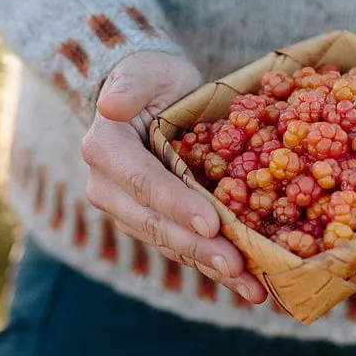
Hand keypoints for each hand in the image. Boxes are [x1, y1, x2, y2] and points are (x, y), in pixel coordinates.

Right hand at [81, 51, 266, 303]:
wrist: (150, 95)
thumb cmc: (152, 76)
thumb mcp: (146, 69)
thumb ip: (131, 84)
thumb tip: (110, 106)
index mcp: (104, 149)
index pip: (144, 183)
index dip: (177, 205)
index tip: (211, 223)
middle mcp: (107, 187)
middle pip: (155, 224)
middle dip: (197, 248)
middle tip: (238, 266)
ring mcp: (126, 209)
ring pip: (167, 243)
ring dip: (208, 266)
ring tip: (251, 286)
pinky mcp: (148, 221)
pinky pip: (178, 245)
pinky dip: (209, 264)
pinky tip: (243, 281)